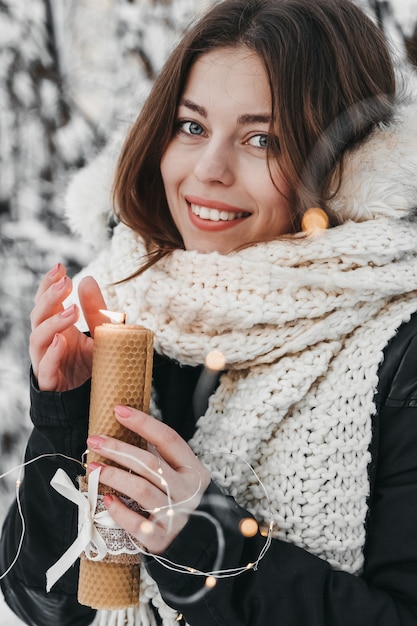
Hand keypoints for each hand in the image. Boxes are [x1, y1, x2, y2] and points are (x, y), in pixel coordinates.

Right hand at [29, 264, 106, 390]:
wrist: (88, 401)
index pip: (45, 301)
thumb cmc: (90, 365)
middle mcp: (46, 342)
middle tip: (65, 283)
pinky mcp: (49, 381)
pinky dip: (51, 354)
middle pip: (38, 315)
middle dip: (49, 297)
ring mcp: (44, 361)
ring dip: (53, 323)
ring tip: (71, 311)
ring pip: (38, 339)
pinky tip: (61, 341)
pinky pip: (45, 367)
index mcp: (56, 327)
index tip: (60, 267)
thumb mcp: (98, 334)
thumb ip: (95, 310)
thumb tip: (88, 279)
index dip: (48, 284)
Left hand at [87, 406, 210, 553]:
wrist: (196, 543)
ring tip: (93, 467)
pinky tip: (106, 500)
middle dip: (119, 448)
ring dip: (114, 475)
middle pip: (150, 463)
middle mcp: (187, 490)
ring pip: (141, 489)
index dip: (143, 423)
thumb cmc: (180, 501)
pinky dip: (120, 511)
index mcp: (193, 469)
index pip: (168, 439)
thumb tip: (127, 432)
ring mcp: (177, 515)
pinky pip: (137, 524)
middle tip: (94, 440)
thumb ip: (160, 457)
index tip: (119, 411)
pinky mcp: (162, 538)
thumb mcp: (179, 476)